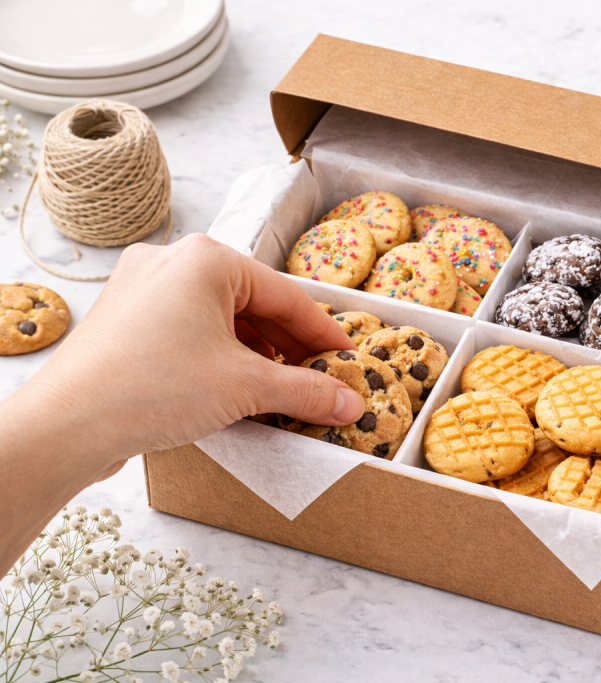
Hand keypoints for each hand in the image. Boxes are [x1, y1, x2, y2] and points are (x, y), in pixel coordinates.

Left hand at [0, 233, 363, 571]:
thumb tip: (350, 402)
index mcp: (206, 259)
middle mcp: (172, 262)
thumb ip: (306, 391)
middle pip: (254, 306)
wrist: (66, 426)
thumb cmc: (152, 389)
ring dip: (256, 356)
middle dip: (289, 349)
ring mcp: (143, 290)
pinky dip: (220, 358)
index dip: (324, 334)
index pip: (286, 297)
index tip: (348, 360)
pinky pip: (190, 332)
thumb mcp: (246, 388)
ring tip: (282, 392)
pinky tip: (237, 389)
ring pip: (221, 320)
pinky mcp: (127, 320)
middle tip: (321, 382)